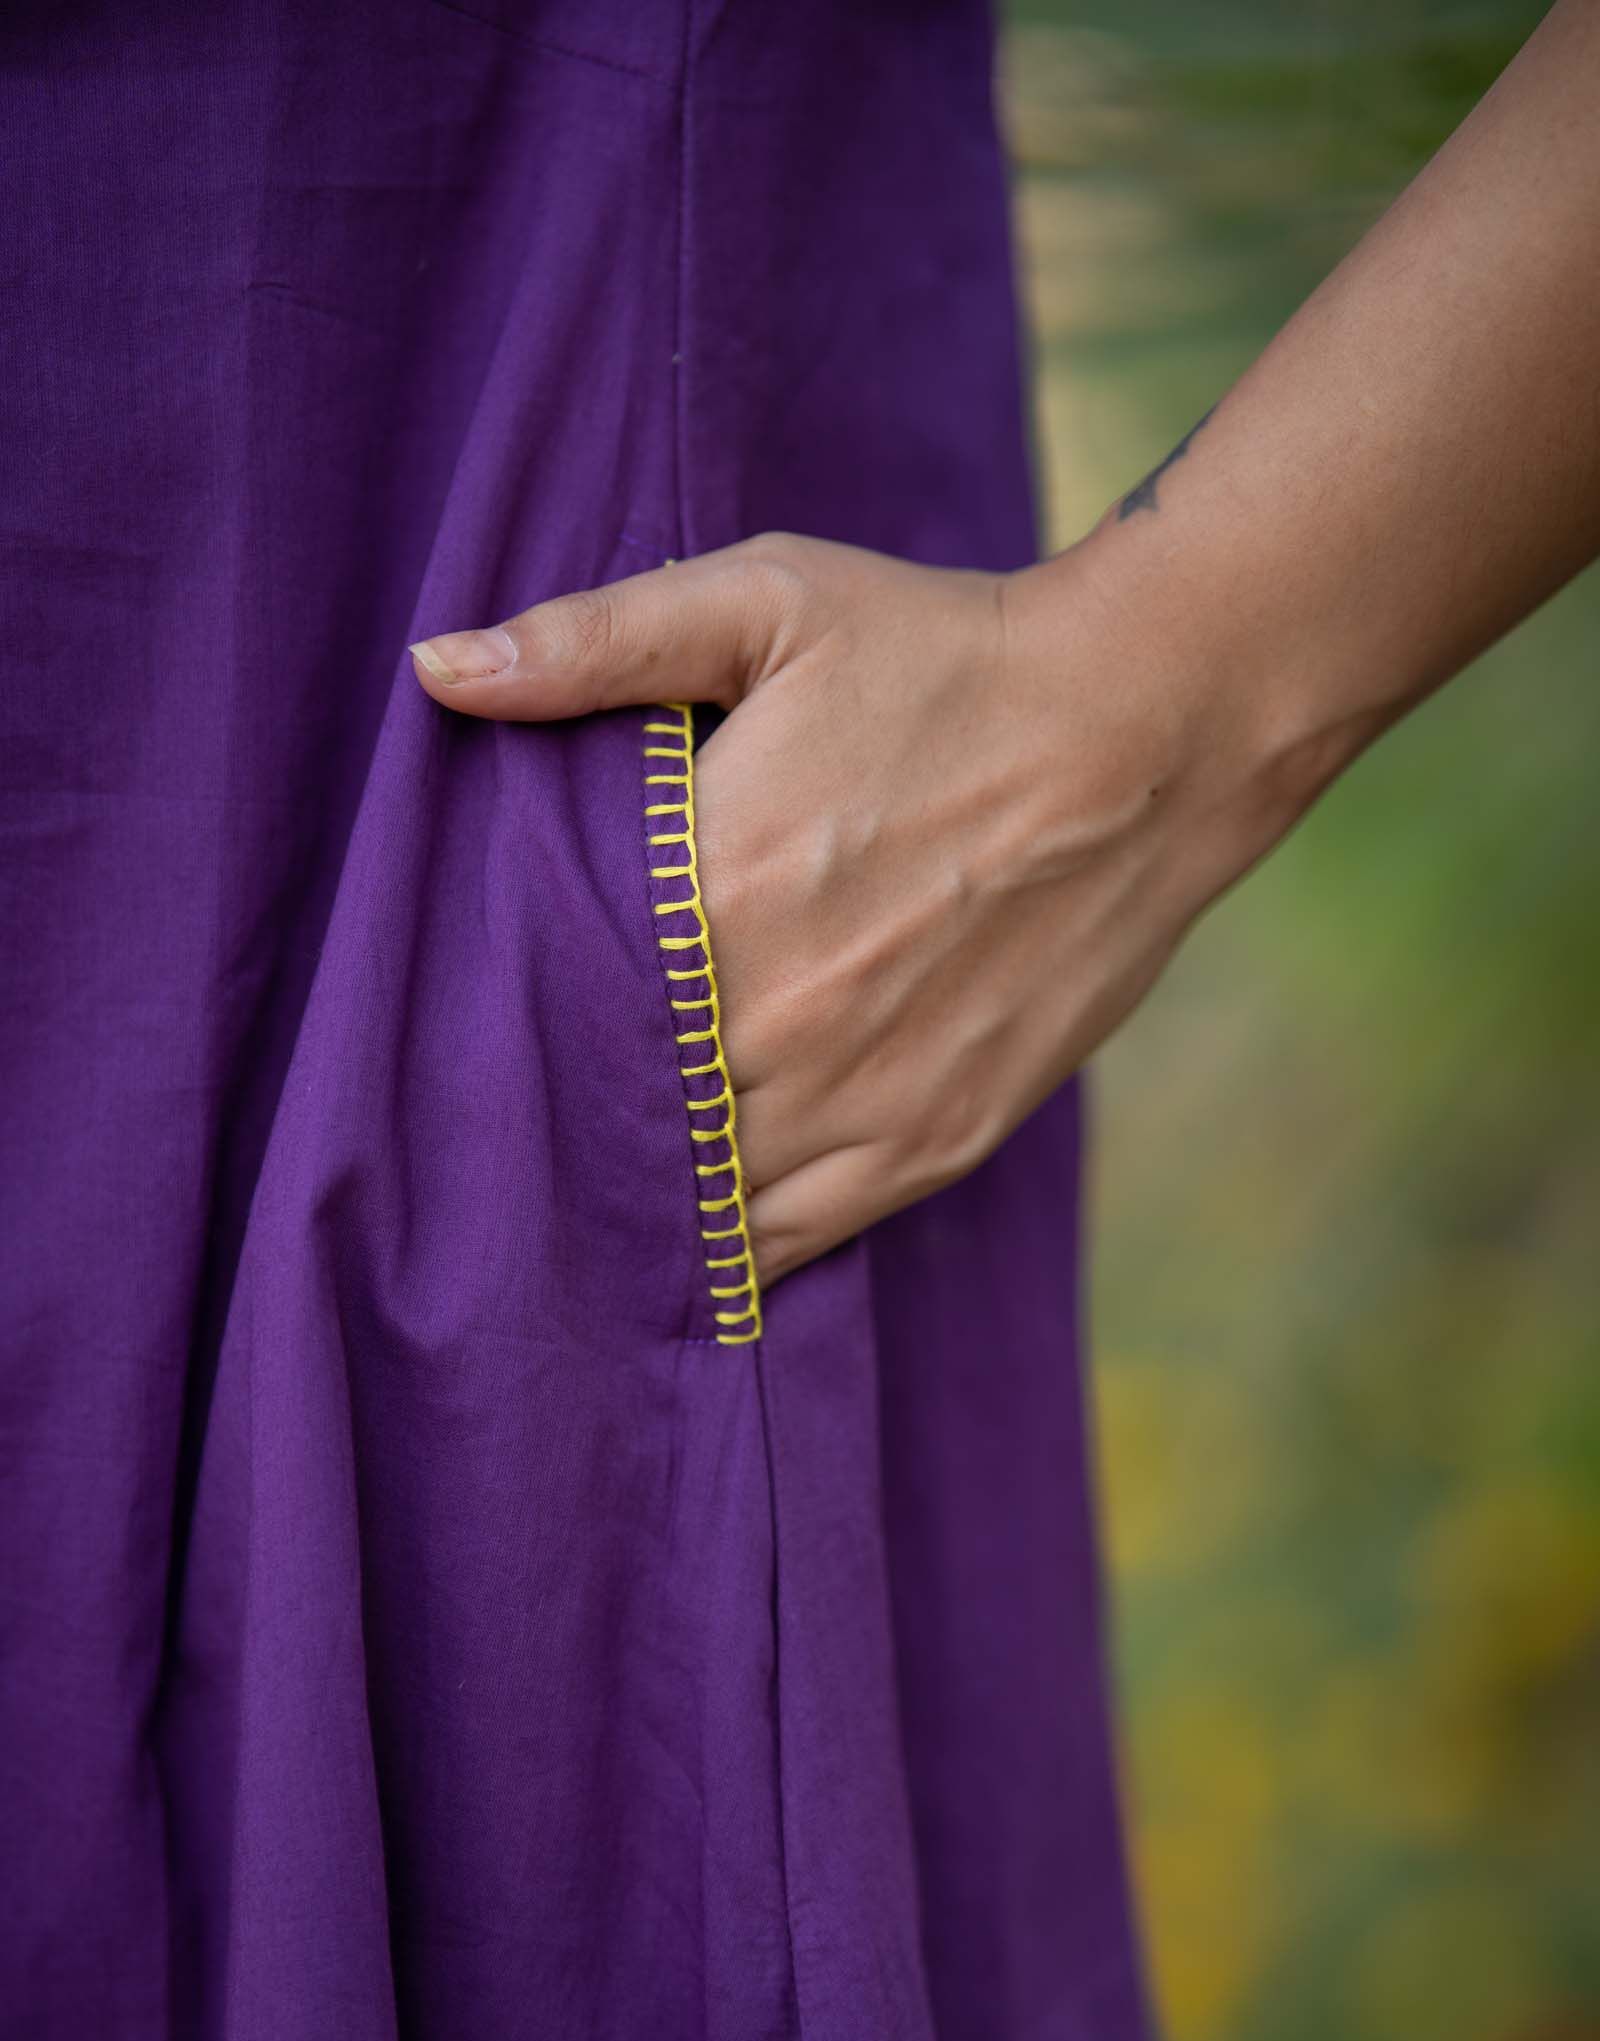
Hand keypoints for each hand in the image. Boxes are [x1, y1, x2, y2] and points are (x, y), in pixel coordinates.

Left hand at [408, 531, 1316, 1286]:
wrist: (1147, 730)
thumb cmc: (945, 657)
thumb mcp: (768, 602)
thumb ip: (594, 644)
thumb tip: (437, 670)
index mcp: (717, 894)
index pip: (556, 1016)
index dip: (500, 1044)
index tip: (457, 1048)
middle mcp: (783, 1022)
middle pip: (624, 1122)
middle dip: (565, 1128)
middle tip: (498, 1139)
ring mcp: (866, 1097)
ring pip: (705, 1203)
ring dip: (643, 1201)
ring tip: (582, 1201)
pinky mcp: (938, 1139)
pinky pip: (801, 1238)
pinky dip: (737, 1246)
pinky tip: (691, 1236)